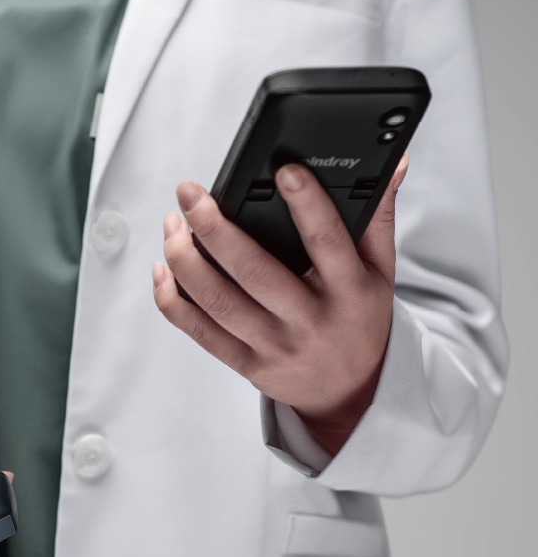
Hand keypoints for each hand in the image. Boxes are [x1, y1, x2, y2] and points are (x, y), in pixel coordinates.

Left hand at [153, 154, 408, 454]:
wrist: (350, 393)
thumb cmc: (360, 321)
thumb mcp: (381, 273)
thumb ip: (379, 218)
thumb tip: (393, 163)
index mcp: (348, 292)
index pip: (328, 242)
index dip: (307, 204)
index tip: (284, 170)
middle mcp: (309, 321)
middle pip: (253, 271)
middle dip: (213, 228)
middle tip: (190, 193)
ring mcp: (274, 346)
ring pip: (217, 301)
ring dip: (185, 260)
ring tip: (172, 225)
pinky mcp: (246, 364)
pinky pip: (200, 332)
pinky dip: (173, 300)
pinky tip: (164, 270)